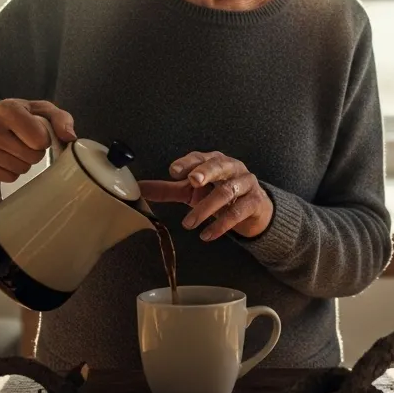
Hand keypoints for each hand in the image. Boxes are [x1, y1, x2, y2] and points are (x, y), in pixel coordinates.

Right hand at [0, 99, 75, 181]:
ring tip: (15, 147)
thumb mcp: (42, 109)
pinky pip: (8, 178)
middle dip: (35, 151)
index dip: (44, 139)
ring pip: (20, 170)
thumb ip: (61, 119)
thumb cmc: (20, 114)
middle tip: (25, 141)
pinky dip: (11, 171)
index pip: (40, 139)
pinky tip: (5, 156)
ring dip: (24, 162)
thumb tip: (70, 138)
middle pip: (32, 157)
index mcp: (8, 109)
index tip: (37, 132)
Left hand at [136, 151, 273, 241]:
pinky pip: (239, 212)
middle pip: (219, 166)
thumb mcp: (192, 191)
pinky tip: (207, 235)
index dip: (188, 162)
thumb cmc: (218, 194)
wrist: (253, 209)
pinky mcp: (255, 202)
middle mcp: (232, 168)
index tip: (174, 171)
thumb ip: (168, 189)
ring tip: (188, 224)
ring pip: (227, 192)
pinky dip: (222, 224)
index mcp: (214, 161)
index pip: (200, 157)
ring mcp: (245, 183)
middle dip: (205, 172)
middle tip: (192, 181)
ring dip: (206, 208)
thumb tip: (138, 189)